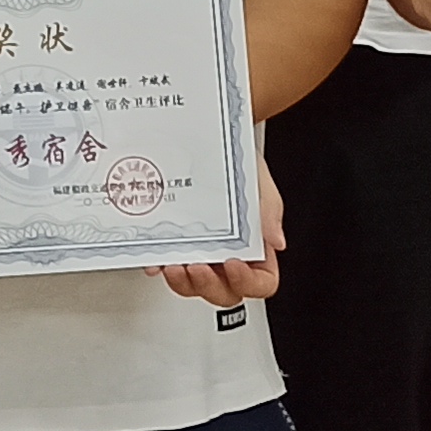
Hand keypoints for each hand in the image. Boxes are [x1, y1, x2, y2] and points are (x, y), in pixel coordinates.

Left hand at [153, 163, 282, 308]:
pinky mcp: (177, 244)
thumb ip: (268, 209)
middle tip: (197, 267)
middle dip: (209, 286)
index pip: (262, 283)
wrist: (210, 138)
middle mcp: (230, 256)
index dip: (248, 282)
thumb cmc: (239, 161)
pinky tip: (155, 260)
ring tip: (173, 266)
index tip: (233, 263)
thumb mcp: (257, 180)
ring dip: (183, 283)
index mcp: (258, 249)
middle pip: (225, 292)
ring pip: (195, 286)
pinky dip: (160, 266)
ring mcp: (202, 253)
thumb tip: (275, 239)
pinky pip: (169, 266)